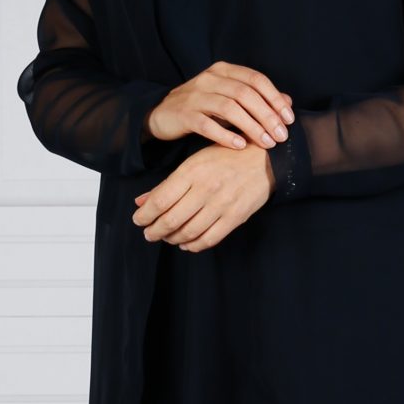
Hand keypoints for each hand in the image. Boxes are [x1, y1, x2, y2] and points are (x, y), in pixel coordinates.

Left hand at [132, 142, 273, 249]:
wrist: (264, 159)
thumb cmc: (225, 157)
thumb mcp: (194, 162)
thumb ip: (167, 184)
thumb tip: (140, 202)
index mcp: (191, 171)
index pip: (160, 200)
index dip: (144, 215)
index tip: (138, 220)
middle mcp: (205, 189)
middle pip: (171, 220)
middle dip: (154, 231)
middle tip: (149, 234)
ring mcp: (221, 204)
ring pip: (188, 232)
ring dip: (172, 239)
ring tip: (167, 237)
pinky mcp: (235, 217)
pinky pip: (209, 239)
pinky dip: (193, 245)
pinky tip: (186, 243)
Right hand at [144, 61, 293, 151]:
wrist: (162, 114)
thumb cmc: (202, 107)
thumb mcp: (229, 98)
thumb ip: (257, 99)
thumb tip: (288, 102)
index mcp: (223, 70)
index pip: (256, 80)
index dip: (275, 99)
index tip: (289, 119)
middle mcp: (210, 78)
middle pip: (245, 94)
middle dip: (267, 116)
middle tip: (281, 136)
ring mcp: (195, 95)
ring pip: (229, 108)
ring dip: (251, 126)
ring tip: (266, 143)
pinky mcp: (184, 114)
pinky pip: (207, 124)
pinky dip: (225, 135)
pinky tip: (239, 145)